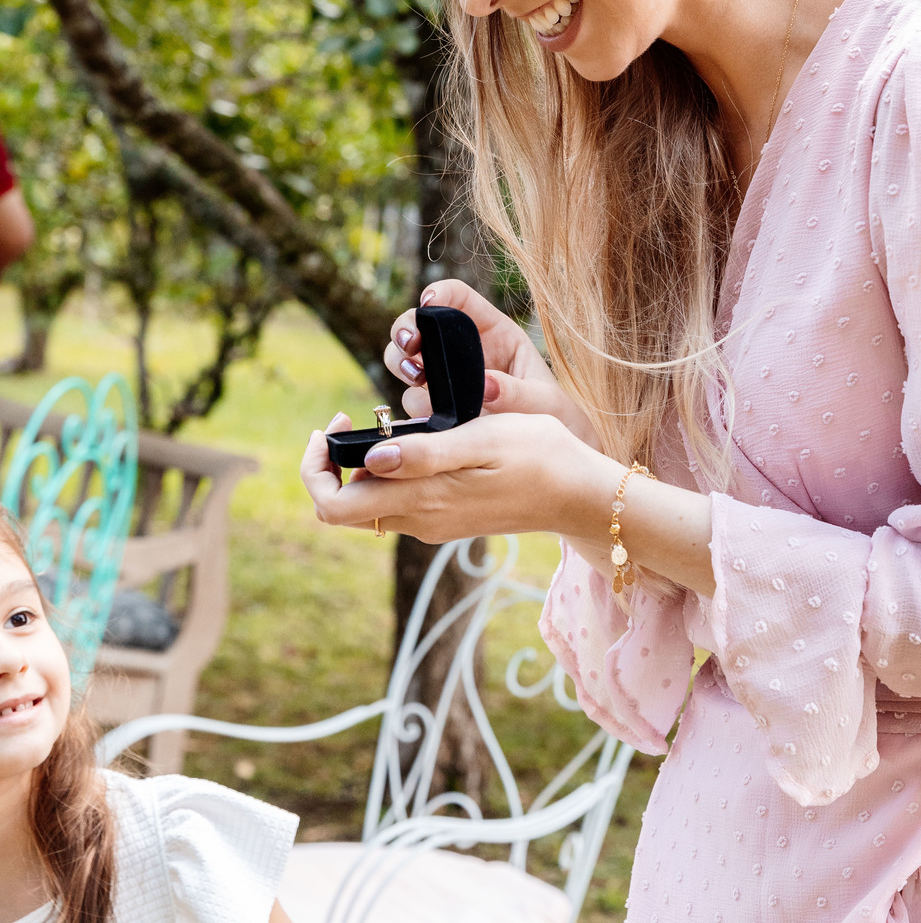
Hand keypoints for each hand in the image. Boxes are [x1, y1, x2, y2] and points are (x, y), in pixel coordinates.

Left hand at [302, 410, 716, 595]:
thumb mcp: (482, 439)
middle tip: (354, 420)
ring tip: (391, 423)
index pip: (332, 506)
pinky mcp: (449, 517)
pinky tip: (419, 441)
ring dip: (365, 465)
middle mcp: (420, 521)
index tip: (338, 424)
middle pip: (345, 507)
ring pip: (372, 503)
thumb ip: (425, 454)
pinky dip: (392, 471)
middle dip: (334, 464)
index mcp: (422, 501)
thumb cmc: (539, 456)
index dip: (317, 467)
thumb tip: (371, 458)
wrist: (581, 494)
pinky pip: (401, 500)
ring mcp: (434, 523)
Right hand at [386, 279, 599, 446]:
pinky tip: (423, 413)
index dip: (440, 293)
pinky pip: (411, 401)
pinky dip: (410, 403)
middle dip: (406, 328)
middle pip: (419, 324)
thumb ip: (519, 394)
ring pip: (405, 360)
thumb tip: (486, 386)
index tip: (429, 302)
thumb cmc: (555, 420)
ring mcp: (446, 380)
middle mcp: (464, 352)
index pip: (459, 299)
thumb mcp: (546, 404)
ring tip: (417, 378)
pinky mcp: (436, 409)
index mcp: (494, 334)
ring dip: (402, 364)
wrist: (551, 462)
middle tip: (410, 346)